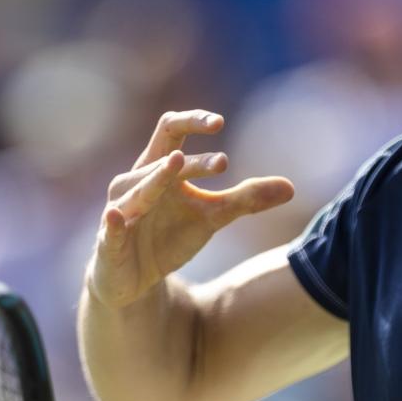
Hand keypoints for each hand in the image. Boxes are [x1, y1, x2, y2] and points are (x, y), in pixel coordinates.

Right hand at [88, 110, 294, 307]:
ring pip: (135, 190)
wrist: (135, 278)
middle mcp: (135, 183)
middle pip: (158, 160)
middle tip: (221, 162)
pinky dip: (114, 222)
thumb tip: (292, 188)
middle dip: (188, 161)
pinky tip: (117, 215)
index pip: (171, 131)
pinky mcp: (110, 243)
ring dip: (155, 179)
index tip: (220, 122)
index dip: (192, 122)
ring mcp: (120, 212)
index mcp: (159, 168)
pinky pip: (110, 229)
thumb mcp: (213, 216)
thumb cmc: (170, 235)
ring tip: (174, 166)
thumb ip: (247, 200)